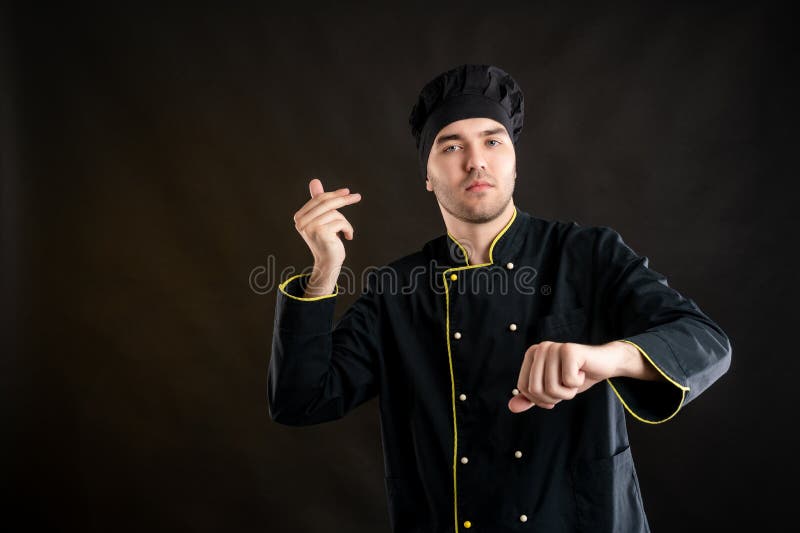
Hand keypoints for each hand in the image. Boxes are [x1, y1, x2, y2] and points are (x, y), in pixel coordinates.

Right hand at [293, 178, 361, 268]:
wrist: (328, 263)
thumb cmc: (327, 241)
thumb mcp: (322, 219)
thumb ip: (318, 202)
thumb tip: (314, 180)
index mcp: (299, 217)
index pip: (318, 200)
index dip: (334, 194)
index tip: (347, 192)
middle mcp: (301, 222)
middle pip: (326, 203)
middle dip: (343, 199)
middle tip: (357, 197)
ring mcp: (310, 227)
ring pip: (335, 213)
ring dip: (345, 222)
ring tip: (345, 232)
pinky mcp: (321, 232)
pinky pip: (341, 222)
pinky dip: (348, 229)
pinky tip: (347, 237)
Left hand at [507, 341, 631, 412]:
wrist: (604, 365)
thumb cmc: (575, 377)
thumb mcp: (551, 390)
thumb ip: (531, 398)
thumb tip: (511, 407)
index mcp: (531, 354)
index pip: (524, 388)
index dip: (540, 399)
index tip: (555, 392)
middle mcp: (540, 348)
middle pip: (536, 390)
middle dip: (554, 396)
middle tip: (567, 386)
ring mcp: (554, 347)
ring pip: (552, 388)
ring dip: (567, 392)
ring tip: (575, 379)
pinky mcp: (569, 350)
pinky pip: (568, 382)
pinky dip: (578, 384)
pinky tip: (582, 372)